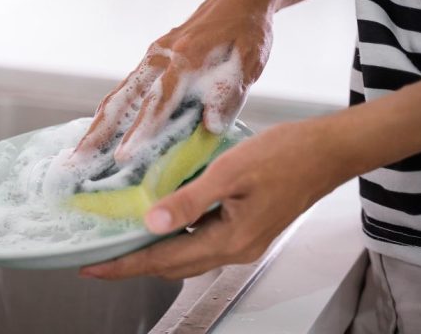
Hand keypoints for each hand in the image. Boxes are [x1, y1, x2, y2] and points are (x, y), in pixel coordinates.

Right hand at [70, 0, 275, 168]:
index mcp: (185, 58)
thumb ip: (229, 94)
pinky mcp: (152, 58)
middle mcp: (160, 56)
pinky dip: (110, 112)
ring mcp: (153, 56)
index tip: (122, 157)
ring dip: (97, 124)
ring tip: (79, 153)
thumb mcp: (249, 62)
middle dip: (98, 132)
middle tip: (77, 160)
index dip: (139, 132)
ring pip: (118, 94)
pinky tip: (101, 131)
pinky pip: (126, 88)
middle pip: (122, 98)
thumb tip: (210, 126)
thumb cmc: (248, 31)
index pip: (157, 102)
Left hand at [79, 119, 346, 279]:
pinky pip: (203, 241)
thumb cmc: (286, 156)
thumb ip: (189, 201)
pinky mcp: (248, 228)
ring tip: (123, 241)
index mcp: (230, 240)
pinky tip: (164, 220)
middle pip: (173, 265)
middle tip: (100, 257)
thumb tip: (151, 224)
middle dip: (134, 263)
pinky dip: (177, 237)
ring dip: (155, 252)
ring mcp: (243, 241)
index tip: (93, 268)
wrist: (328, 152)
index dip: (125, 265)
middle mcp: (235, 249)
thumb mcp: (230, 173)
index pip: (163, 260)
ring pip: (188, 255)